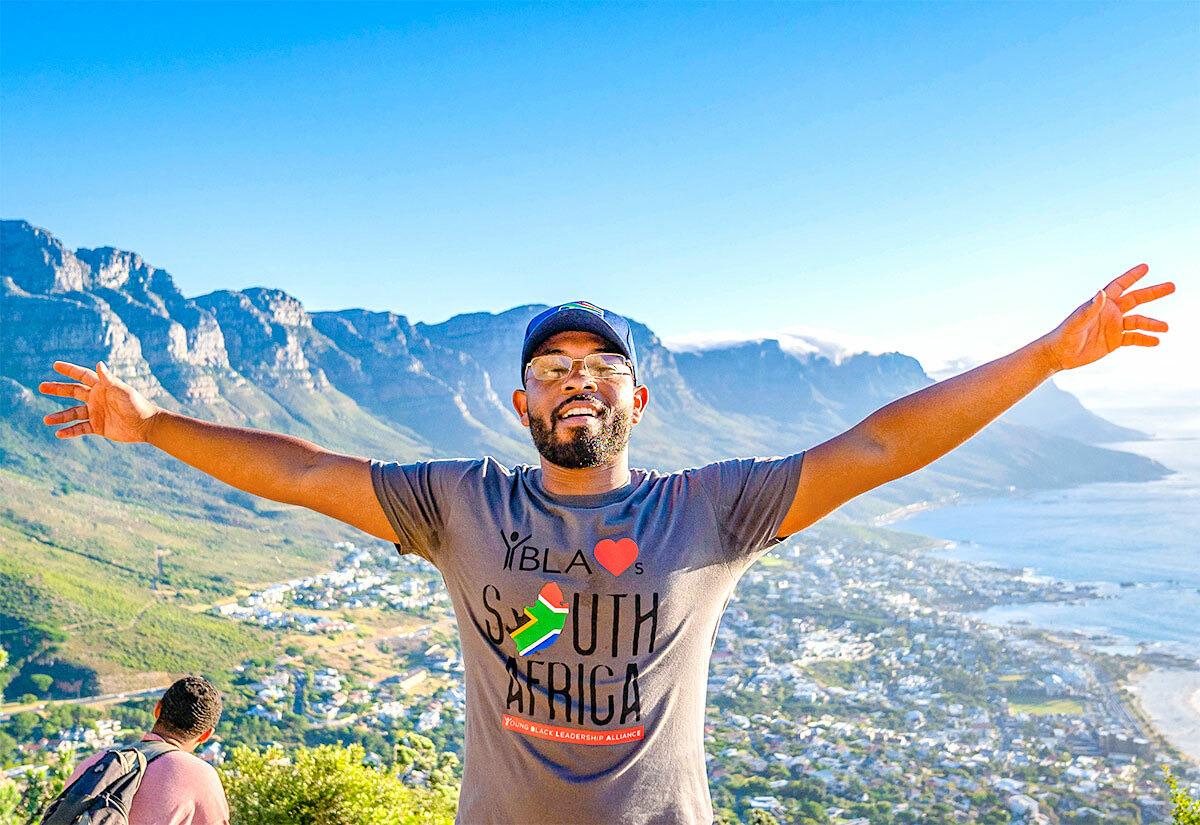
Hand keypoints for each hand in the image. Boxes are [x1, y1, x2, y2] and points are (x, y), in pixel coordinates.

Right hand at [38, 361, 160, 441]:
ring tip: (46, 420)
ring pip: (73, 413)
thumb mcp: (122, 390)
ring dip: (60, 416)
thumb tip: (99, 363)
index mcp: (102, 387)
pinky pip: (80, 428)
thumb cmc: (136, 404)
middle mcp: (96, 398)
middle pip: (73, 392)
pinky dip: (70, 431)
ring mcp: (96, 413)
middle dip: (57, 389)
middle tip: (41, 387)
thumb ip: (108, 379)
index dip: (69, 370)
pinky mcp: (98, 426)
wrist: (146, 425)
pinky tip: (59, 433)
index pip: (82, 376)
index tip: (55, 365)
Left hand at [1041, 263, 1174, 371]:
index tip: (1145, 267)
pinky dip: (1145, 339)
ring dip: (1152, 323)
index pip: (1120, 286)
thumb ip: (1090, 308)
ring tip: (1165, 328)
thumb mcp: (1077, 322)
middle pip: (1136, 299)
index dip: (1132, 276)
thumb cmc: (1064, 335)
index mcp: (1101, 304)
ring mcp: (1113, 327)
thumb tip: (1101, 293)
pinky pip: (1133, 338)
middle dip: (1153, 292)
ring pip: (1138, 321)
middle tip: (1172, 286)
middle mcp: (1110, 312)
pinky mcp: (1114, 341)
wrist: (1060, 355)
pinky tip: (1156, 342)